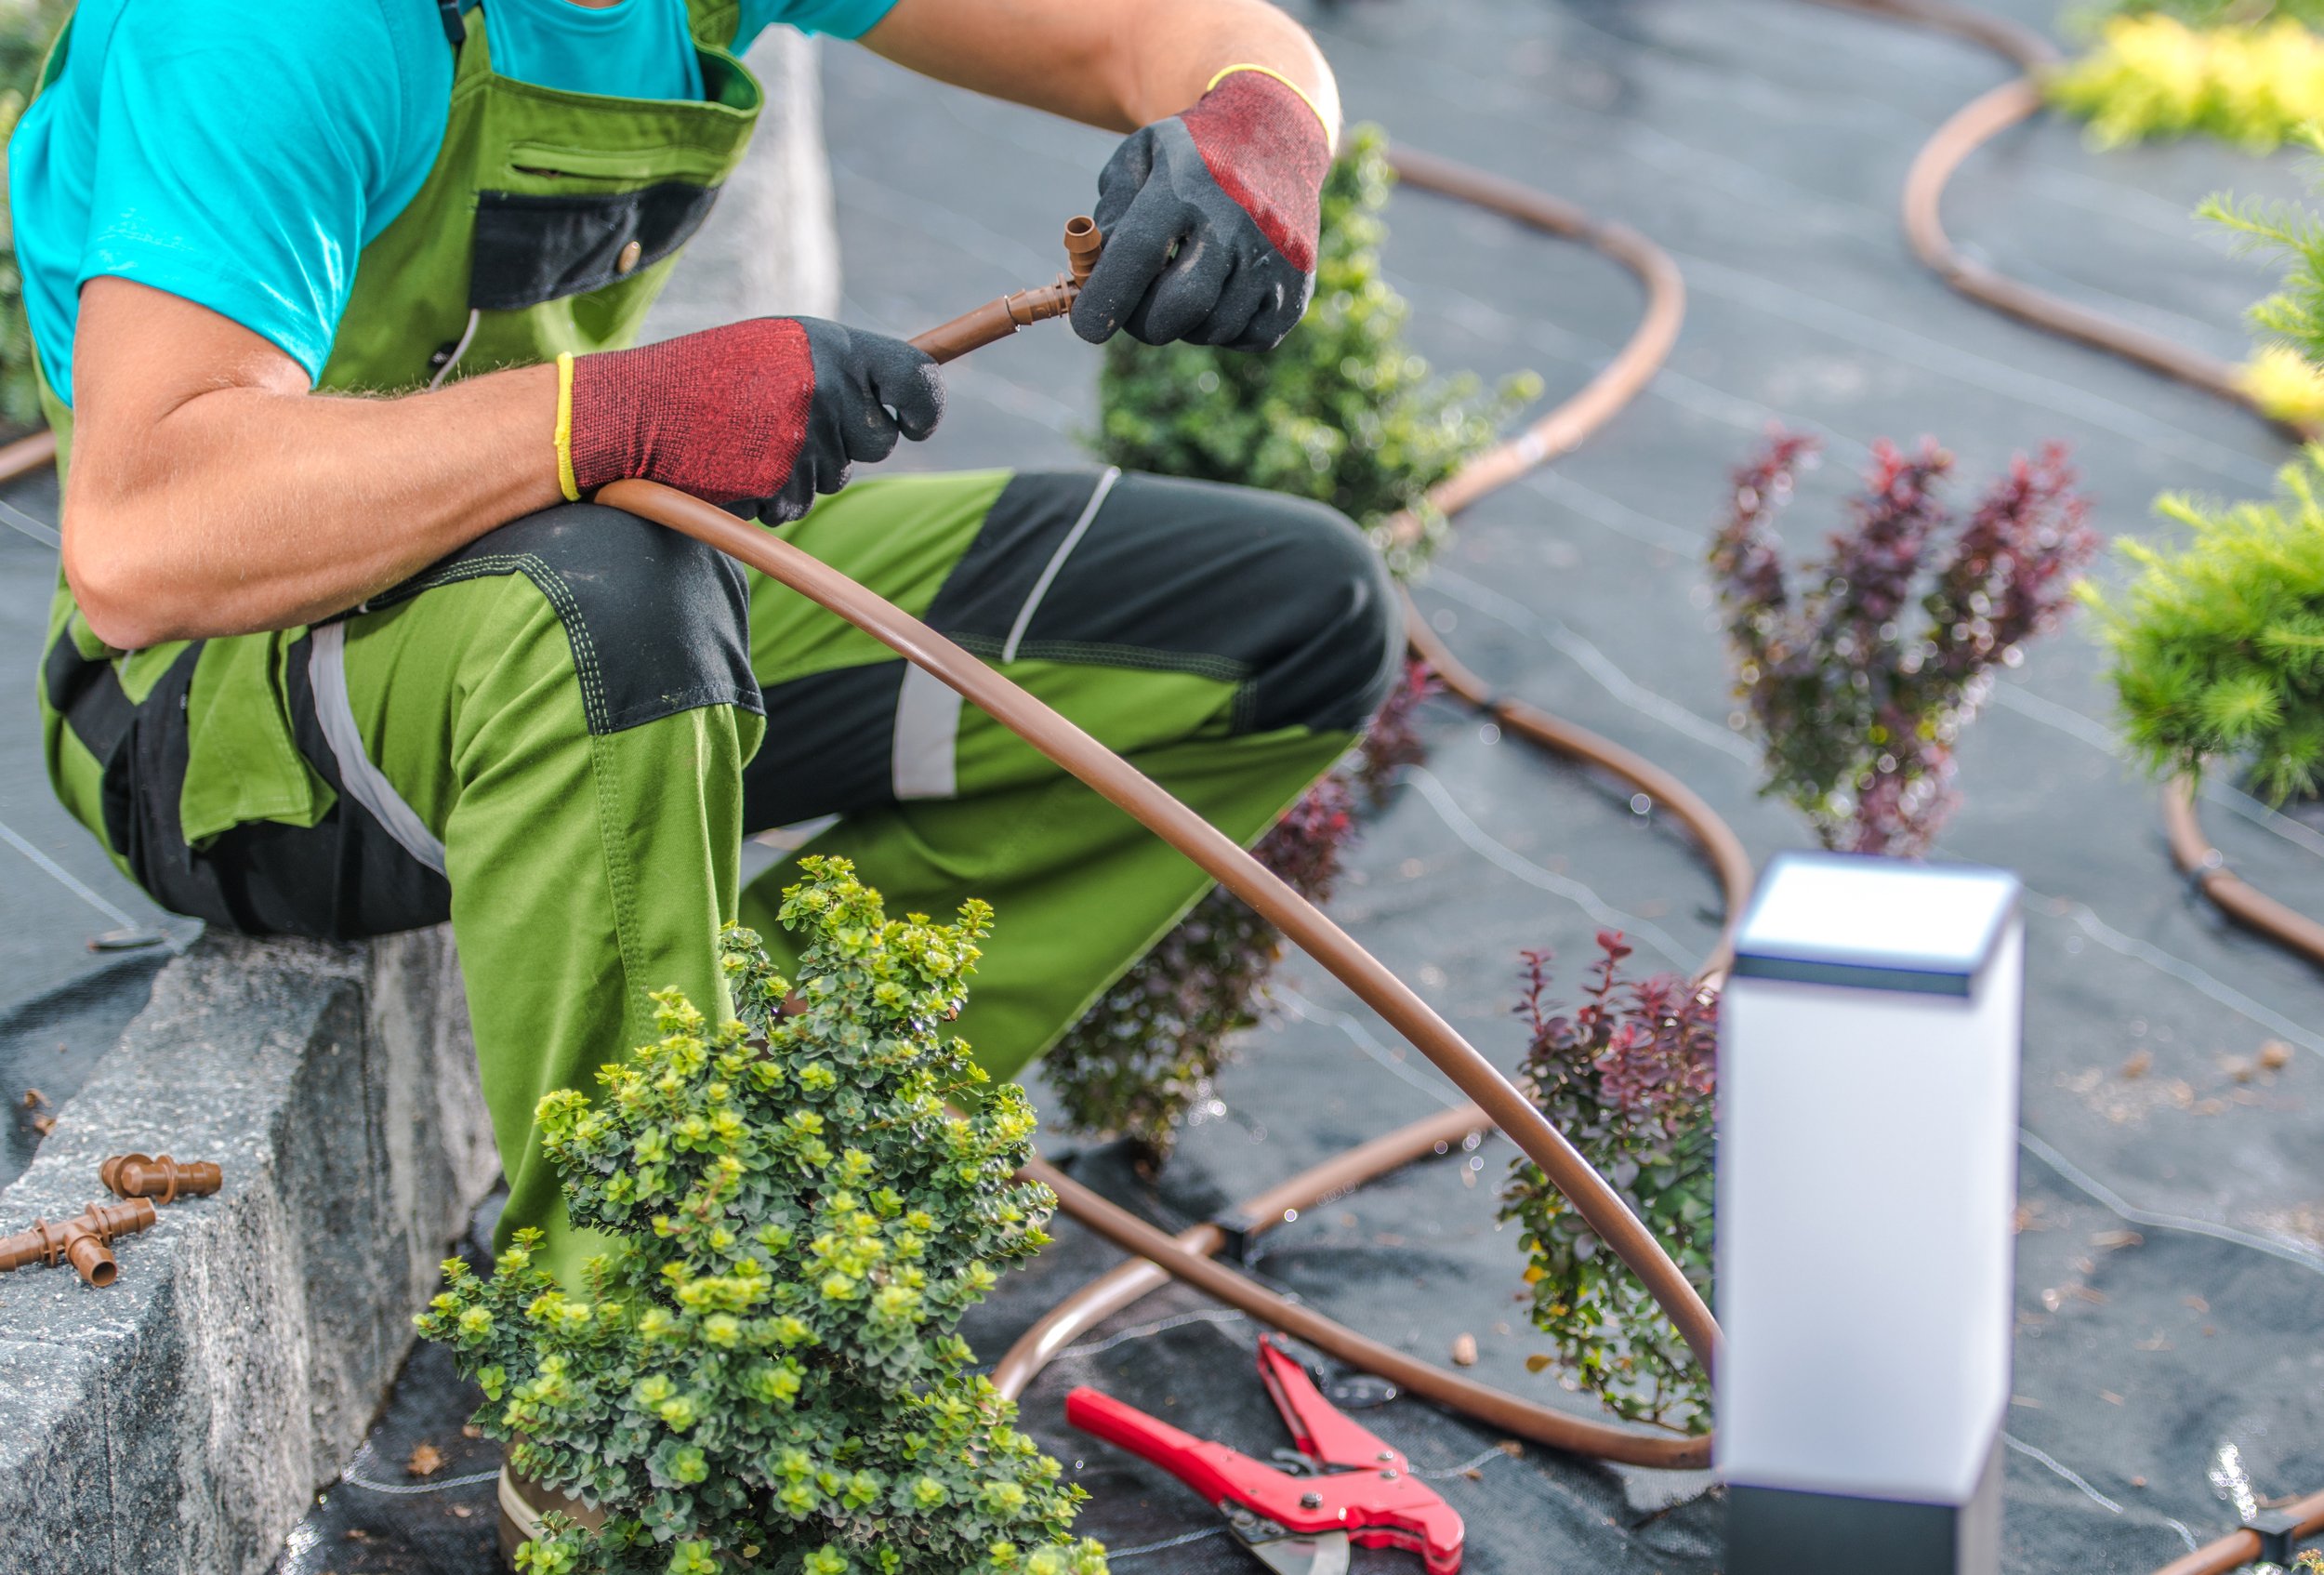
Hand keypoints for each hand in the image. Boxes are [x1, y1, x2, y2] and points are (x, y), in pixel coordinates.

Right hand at [562, 317, 944, 521]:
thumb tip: (903, 398)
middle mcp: (825, 387)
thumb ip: (838, 369)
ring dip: (802, 470)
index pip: (917, 378)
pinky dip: (772, 496)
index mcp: (830, 346)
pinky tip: (735, 466)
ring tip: (749, 439)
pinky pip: (798, 504)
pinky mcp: (780, 480)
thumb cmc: (706, 378)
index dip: (925, 407)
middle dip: (846, 444)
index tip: (918, 423)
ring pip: (836, 476)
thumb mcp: (777, 350)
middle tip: (790, 425)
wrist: (634, 410)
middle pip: (879, 441)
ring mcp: (804, 436)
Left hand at [1071, 68, 1331, 351]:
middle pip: (1180, 307)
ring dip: (1186, 324)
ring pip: (1212, 329)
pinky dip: (1225, 329)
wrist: (1277, 135)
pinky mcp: (1297, 288)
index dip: (1106, 299)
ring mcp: (1274, 258)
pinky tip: (1221, 294)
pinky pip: (1249, 337)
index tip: (1087, 326)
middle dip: (1145, 322)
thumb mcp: (1141, 158)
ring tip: (1185, 286)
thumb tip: (1095, 277)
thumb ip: (1110, 213)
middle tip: (1135, 310)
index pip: (1138, 254)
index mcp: (1187, 186)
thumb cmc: (1192, 156)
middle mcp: (1237, 223)